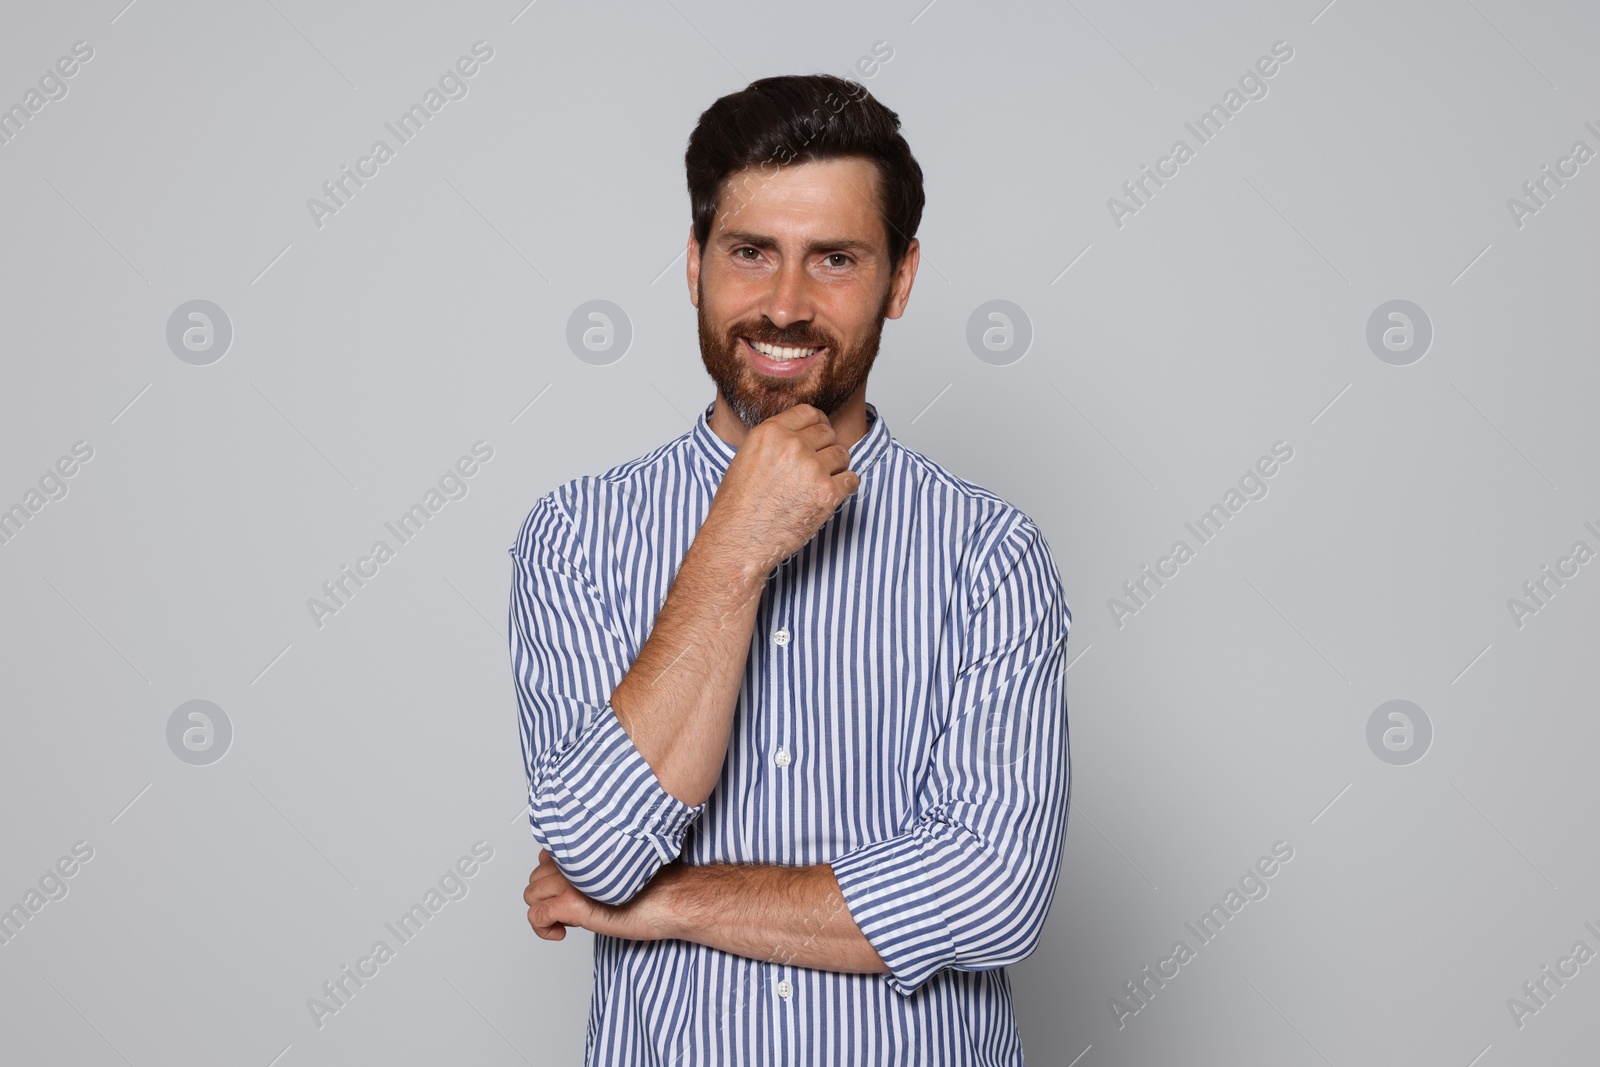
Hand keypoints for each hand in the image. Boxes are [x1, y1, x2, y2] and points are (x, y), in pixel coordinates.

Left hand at [524, 849, 675, 942]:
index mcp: (585, 848)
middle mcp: (574, 860)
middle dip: (548, 895)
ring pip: (532, 895)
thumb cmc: (653, 888)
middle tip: (571, 907)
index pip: (547, 856)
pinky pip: (536, 916)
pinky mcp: (571, 904)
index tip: (570, 891)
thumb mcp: (616, 871)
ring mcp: (570, 881)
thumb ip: (589, 869)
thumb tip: (568, 884)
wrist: (672, 899)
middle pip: (536, 876)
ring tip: (567, 919)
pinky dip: (543, 928)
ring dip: (544, 910)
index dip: (555, 877)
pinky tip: (560, 932)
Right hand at [705, 404, 859, 573]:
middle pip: (829, 432)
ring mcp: (812, 468)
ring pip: (842, 455)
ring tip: (818, 485)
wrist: (738, 541)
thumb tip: (799, 436)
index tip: (819, 436)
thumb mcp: (746, 458)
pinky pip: (851, 480)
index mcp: (771, 432)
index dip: (817, 424)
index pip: (809, 412)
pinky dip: (844, 488)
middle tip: (816, 468)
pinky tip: (827, 497)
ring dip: (836, 468)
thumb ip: (774, 442)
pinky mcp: (827, 493)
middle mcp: (792, 445)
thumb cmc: (737, 507)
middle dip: (826, 448)